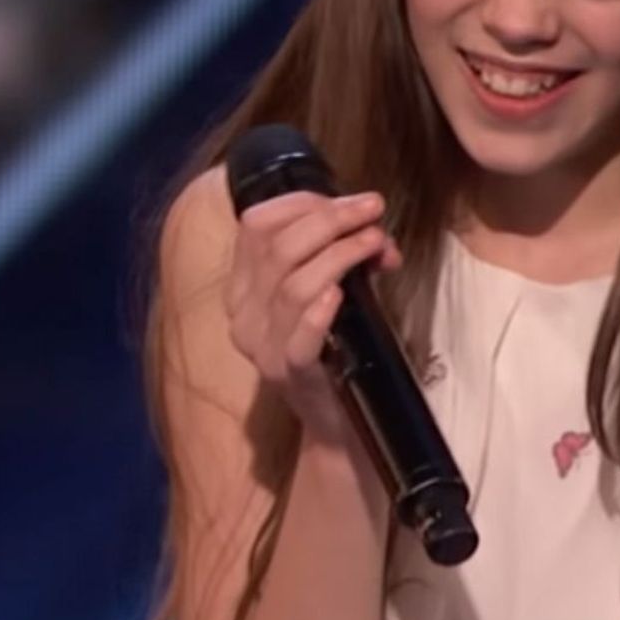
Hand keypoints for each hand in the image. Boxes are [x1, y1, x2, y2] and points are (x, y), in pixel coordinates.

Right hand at [224, 189, 402, 447]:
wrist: (334, 418)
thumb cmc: (333, 343)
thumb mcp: (329, 289)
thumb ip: (341, 254)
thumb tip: (374, 227)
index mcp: (242, 286)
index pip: (255, 226)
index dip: (304, 203)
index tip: (350, 201)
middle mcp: (243, 315)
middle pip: (277, 249)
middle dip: (331, 219)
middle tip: (374, 209)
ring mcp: (264, 347)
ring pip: (292, 286)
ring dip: (340, 255)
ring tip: (376, 242)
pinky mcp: (291, 375)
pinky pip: (299, 338)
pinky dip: (319, 312)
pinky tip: (341, 294)